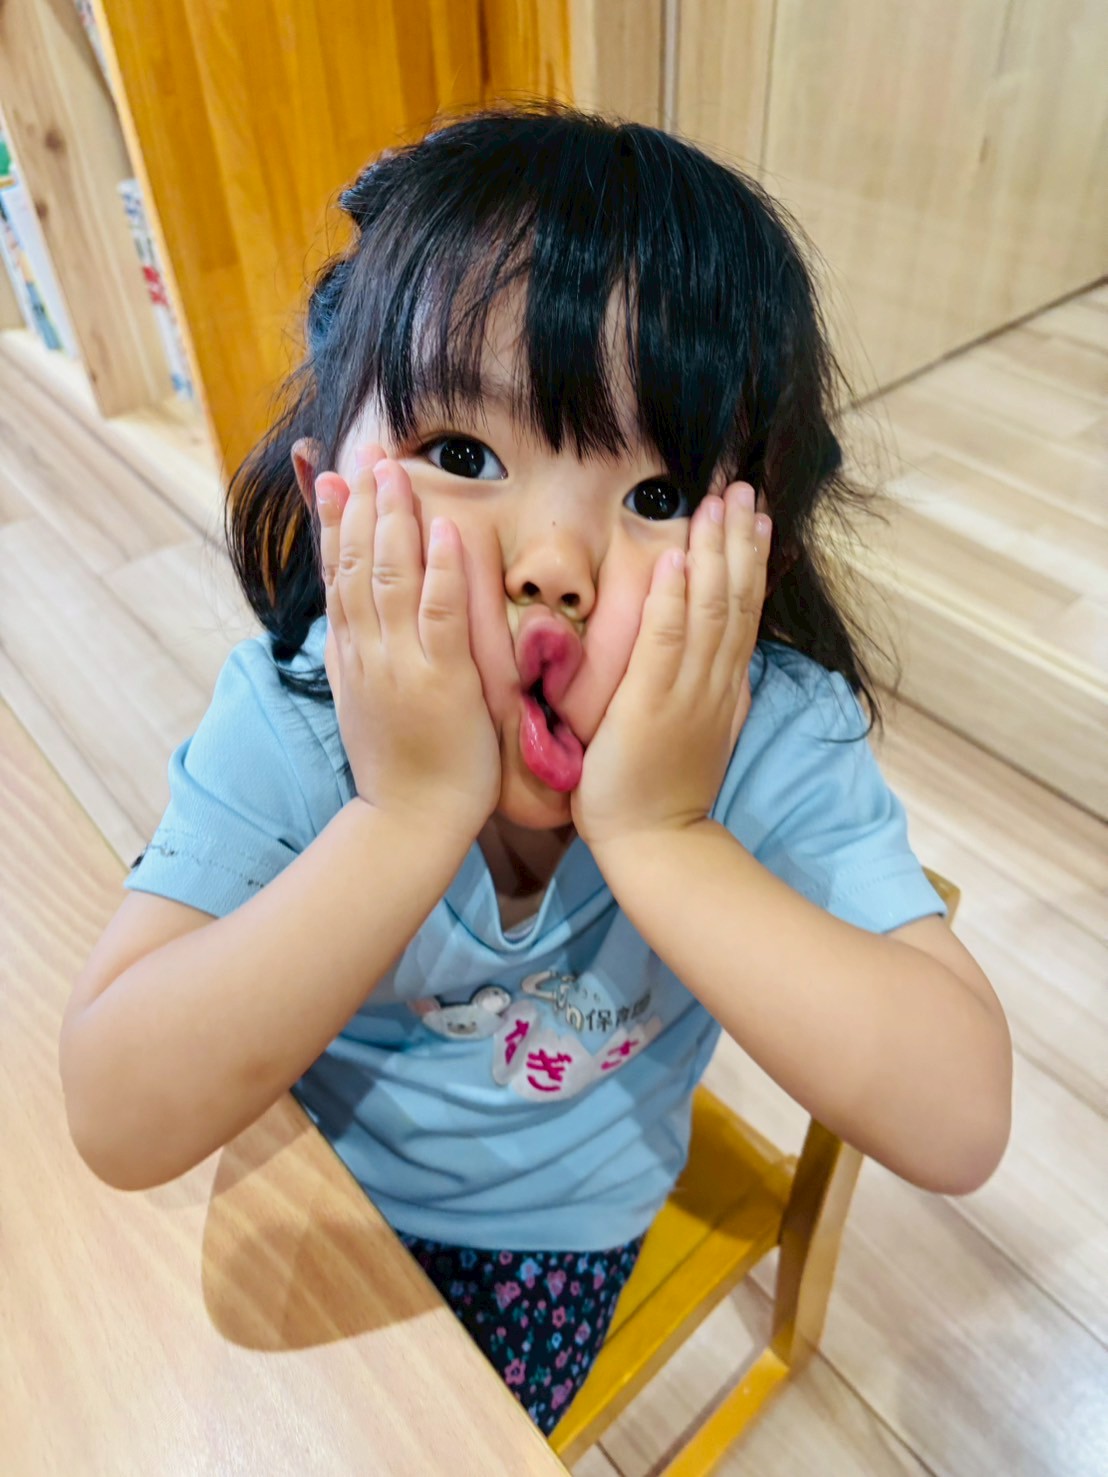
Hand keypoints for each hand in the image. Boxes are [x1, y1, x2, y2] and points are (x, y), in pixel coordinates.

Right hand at [315, 446, 499, 840]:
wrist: (409, 820)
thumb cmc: (399, 764)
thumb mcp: (361, 701)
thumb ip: (354, 654)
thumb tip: (344, 617)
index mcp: (352, 654)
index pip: (337, 575)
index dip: (334, 523)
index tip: (332, 477)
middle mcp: (368, 651)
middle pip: (357, 565)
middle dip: (362, 505)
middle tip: (367, 454)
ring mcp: (400, 664)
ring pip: (390, 579)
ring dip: (393, 521)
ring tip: (394, 471)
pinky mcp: (440, 681)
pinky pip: (439, 615)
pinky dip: (441, 571)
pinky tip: (443, 531)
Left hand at [571, 482, 769, 851]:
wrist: (658, 843)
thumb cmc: (663, 791)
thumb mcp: (700, 733)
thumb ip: (713, 695)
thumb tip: (729, 663)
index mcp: (723, 686)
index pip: (743, 612)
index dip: (749, 561)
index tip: (754, 516)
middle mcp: (714, 681)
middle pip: (735, 598)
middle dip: (738, 539)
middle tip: (741, 487)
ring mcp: (688, 691)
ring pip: (711, 608)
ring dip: (714, 552)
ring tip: (717, 503)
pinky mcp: (652, 703)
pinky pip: (667, 640)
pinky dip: (675, 598)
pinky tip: (678, 559)